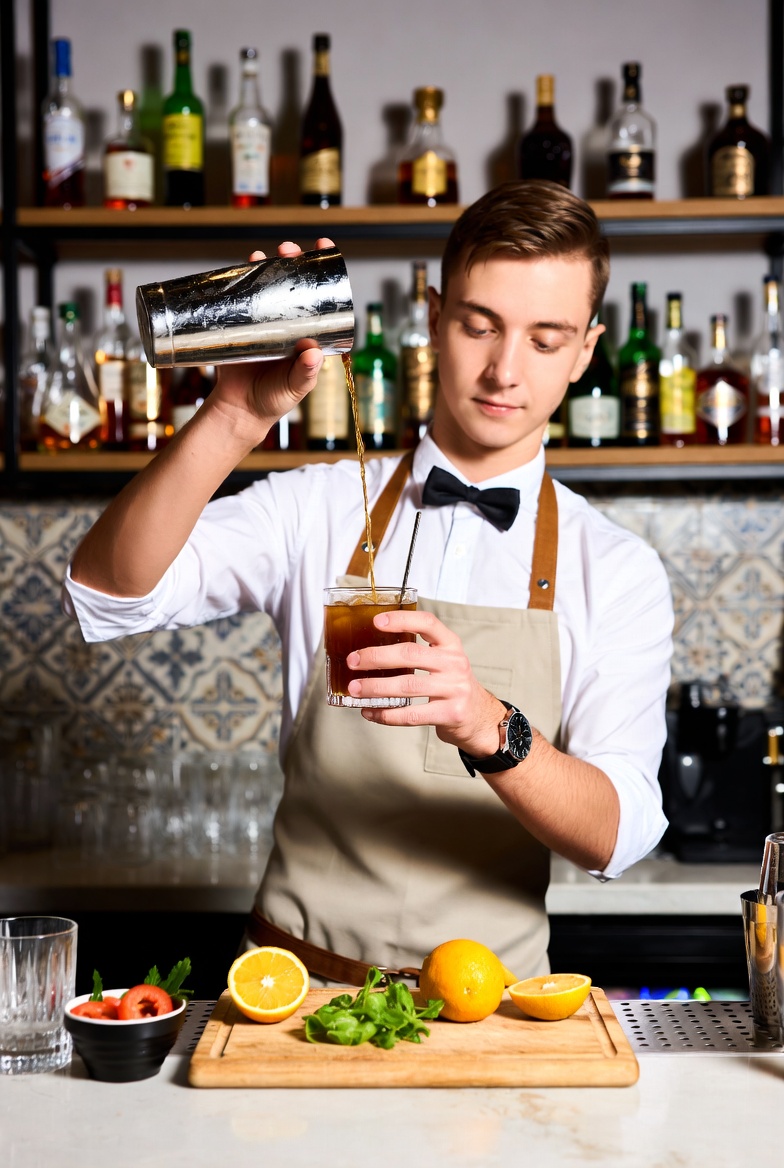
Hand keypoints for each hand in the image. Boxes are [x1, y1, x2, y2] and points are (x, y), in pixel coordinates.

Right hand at [211, 237, 334, 442]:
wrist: (240, 410)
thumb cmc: (273, 400)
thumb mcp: (294, 388)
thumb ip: (304, 374)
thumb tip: (313, 353)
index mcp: (306, 333)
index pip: (319, 295)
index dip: (323, 271)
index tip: (323, 248)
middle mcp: (287, 322)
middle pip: (291, 282)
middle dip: (291, 260)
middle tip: (288, 250)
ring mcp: (262, 321)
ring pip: (265, 285)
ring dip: (265, 264)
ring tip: (261, 255)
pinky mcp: (239, 325)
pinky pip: (240, 299)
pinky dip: (240, 281)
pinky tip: (241, 267)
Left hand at [345, 609, 507, 755]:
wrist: (479, 717)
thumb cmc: (451, 686)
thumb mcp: (444, 661)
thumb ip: (418, 652)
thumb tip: (370, 649)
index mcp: (450, 645)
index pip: (427, 623)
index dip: (402, 619)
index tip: (377, 621)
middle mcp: (455, 663)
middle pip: (410, 654)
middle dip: (376, 657)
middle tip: (353, 660)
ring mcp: (454, 689)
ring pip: (407, 685)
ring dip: (376, 687)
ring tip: (355, 688)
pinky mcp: (450, 714)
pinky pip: (411, 715)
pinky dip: (386, 715)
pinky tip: (370, 712)